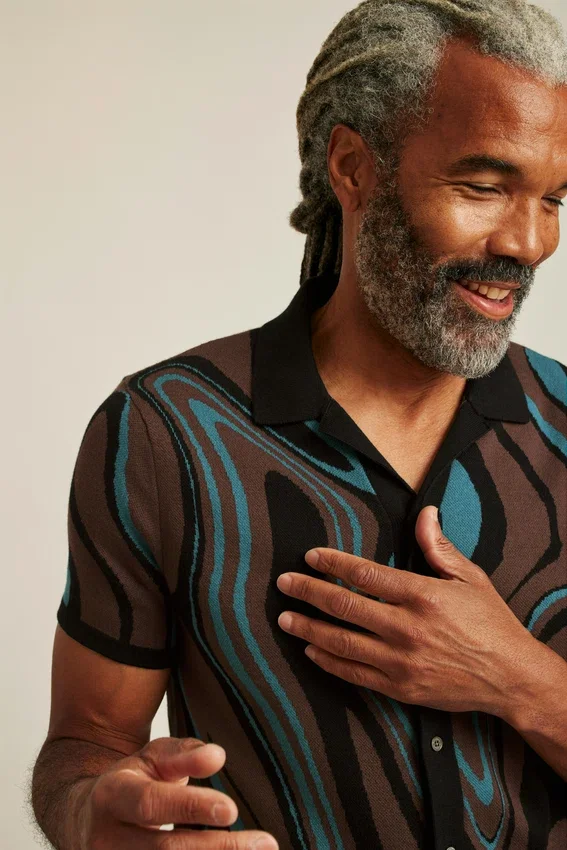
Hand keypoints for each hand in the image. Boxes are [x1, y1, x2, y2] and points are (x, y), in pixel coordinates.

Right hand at [75, 736, 278, 848]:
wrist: (86, 818)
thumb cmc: (132, 783)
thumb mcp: (154, 757)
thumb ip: (185, 754)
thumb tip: (217, 756)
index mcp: (112, 796)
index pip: (152, 804)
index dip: (190, 808)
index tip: (232, 809)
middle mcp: (105, 839)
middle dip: (219, 848)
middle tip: (264, 843)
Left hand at [277, 506, 541, 717]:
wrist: (510, 677)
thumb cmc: (491, 624)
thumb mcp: (470, 578)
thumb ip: (438, 547)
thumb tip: (424, 513)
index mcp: (422, 595)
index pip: (365, 574)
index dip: (333, 563)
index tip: (310, 557)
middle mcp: (407, 628)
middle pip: (344, 606)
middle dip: (308, 592)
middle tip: (284, 584)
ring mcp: (401, 661)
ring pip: (342, 642)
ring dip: (308, 628)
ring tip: (285, 619)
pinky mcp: (400, 688)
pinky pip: (355, 673)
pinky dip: (329, 661)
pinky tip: (312, 651)